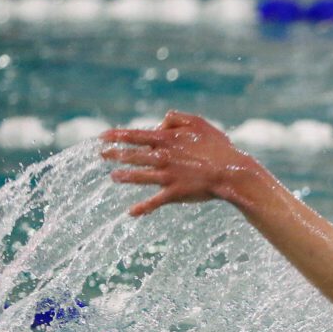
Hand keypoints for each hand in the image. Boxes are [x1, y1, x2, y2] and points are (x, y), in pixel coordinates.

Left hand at [101, 111, 257, 216]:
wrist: (231, 172)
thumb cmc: (217, 146)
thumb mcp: (198, 123)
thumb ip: (176, 118)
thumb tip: (159, 123)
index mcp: (167, 139)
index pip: (135, 135)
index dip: (116, 135)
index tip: (102, 136)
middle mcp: (162, 157)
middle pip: (132, 155)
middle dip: (114, 154)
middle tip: (102, 154)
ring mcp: (167, 176)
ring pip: (139, 176)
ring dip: (124, 176)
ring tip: (114, 177)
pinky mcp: (174, 193)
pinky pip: (154, 201)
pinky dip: (142, 208)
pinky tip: (131, 213)